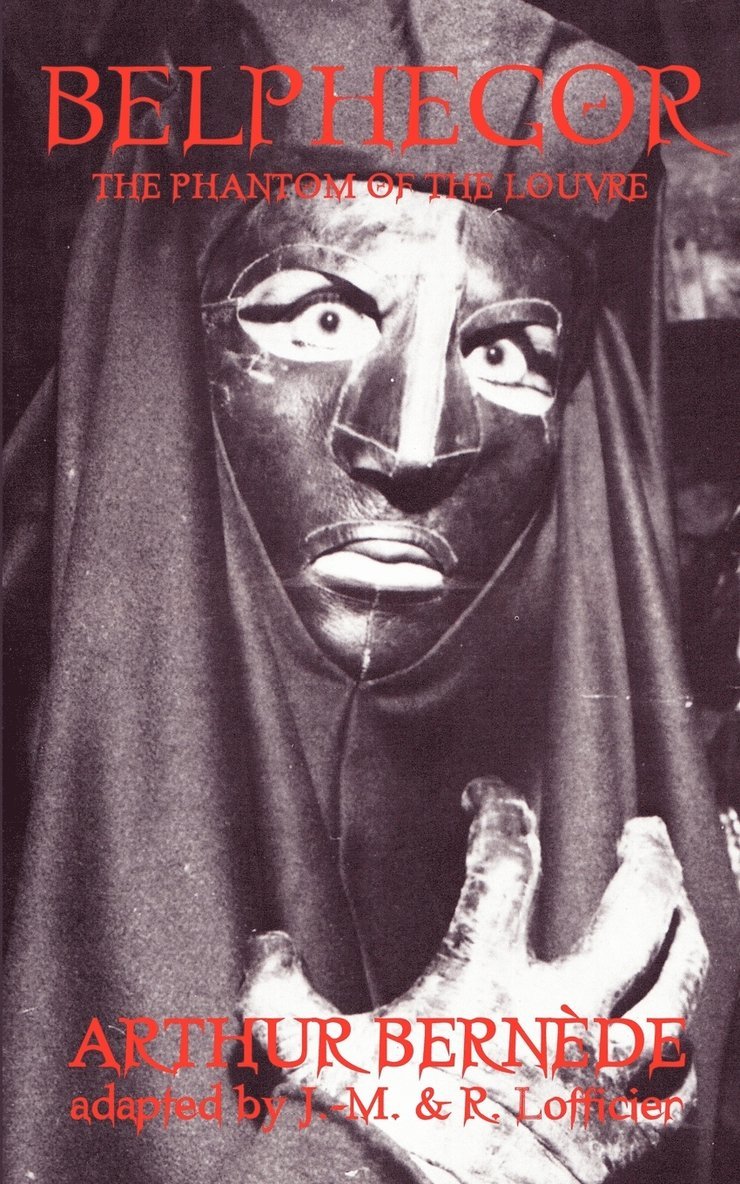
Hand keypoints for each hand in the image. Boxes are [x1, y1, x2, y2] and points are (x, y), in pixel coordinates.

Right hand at [238, 778, 707, 1182]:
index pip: (503, 861)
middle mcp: (556, 1018)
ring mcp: (596, 1077)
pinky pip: (678, 1089)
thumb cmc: (368, 1136)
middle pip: (633, 913)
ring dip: (687, 934)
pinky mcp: (616, 1136)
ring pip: (676, 991)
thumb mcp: (302, 1054)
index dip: (497, 807)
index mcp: (482, 982)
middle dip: (644, 858)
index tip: (486, 794)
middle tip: (642, 830)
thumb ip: (276, 990)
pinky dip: (686, 1054)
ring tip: (683, 900)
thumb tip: (266, 944)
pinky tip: (680, 1027)